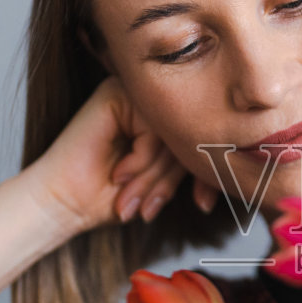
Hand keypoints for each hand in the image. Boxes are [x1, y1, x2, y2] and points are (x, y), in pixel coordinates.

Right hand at [21, 75, 219, 235]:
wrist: (65, 204)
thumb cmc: (112, 198)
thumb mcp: (164, 180)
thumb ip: (191, 163)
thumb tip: (236, 160)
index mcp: (163, 118)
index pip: (199, 141)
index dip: (206, 175)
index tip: (203, 205)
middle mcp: (151, 101)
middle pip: (188, 137)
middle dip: (169, 181)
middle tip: (150, 209)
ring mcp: (134, 94)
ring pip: (174, 134)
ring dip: (153, 175)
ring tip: (131, 199)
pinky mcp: (116, 93)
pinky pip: (154, 128)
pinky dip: (140, 158)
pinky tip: (118, 174)